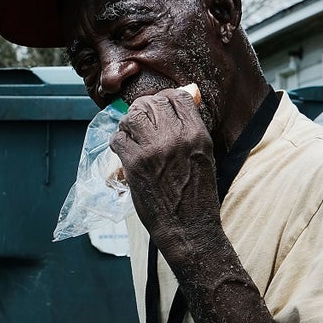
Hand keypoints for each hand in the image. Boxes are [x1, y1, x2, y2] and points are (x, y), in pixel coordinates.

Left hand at [110, 86, 220, 261]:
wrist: (188, 228)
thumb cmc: (198, 194)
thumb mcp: (205, 155)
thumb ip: (193, 126)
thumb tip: (188, 93)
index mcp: (197, 134)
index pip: (176, 97)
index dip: (165, 99)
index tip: (159, 108)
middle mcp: (176, 138)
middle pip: (152, 103)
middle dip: (144, 109)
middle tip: (141, 122)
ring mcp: (153, 150)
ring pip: (132, 116)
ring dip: (129, 123)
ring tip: (132, 135)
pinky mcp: (135, 164)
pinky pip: (118, 139)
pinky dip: (118, 141)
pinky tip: (124, 150)